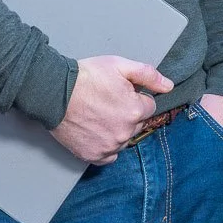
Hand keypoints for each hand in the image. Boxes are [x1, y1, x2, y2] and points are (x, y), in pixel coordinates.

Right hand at [50, 56, 172, 165]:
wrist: (53, 92)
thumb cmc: (86, 77)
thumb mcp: (119, 65)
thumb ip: (148, 75)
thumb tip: (168, 86)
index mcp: (135, 110)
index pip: (149, 107)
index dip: (135, 97)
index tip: (120, 93)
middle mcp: (125, 131)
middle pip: (137, 124)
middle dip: (127, 114)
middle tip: (107, 102)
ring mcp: (109, 146)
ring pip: (123, 140)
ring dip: (117, 130)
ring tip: (98, 115)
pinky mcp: (93, 155)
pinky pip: (109, 156)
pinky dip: (105, 146)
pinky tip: (96, 132)